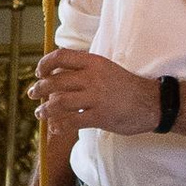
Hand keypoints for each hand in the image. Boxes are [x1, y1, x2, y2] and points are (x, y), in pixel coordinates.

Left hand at [31, 46, 155, 140]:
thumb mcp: (106, 69)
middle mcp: (93, 77)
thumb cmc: (126, 86)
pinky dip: (60, 125)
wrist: (152, 102)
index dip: (45, 64)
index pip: (61, 57)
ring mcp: (96, 97)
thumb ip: (84, 70)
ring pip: (60, 102)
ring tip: (39, 113)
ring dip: (45, 108)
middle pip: (56, 81)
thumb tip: (57, 74)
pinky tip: (55, 129)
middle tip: (32, 94)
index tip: (39, 73)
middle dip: (40, 88)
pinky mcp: (100, 116)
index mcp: (94, 62)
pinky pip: (72, 121)